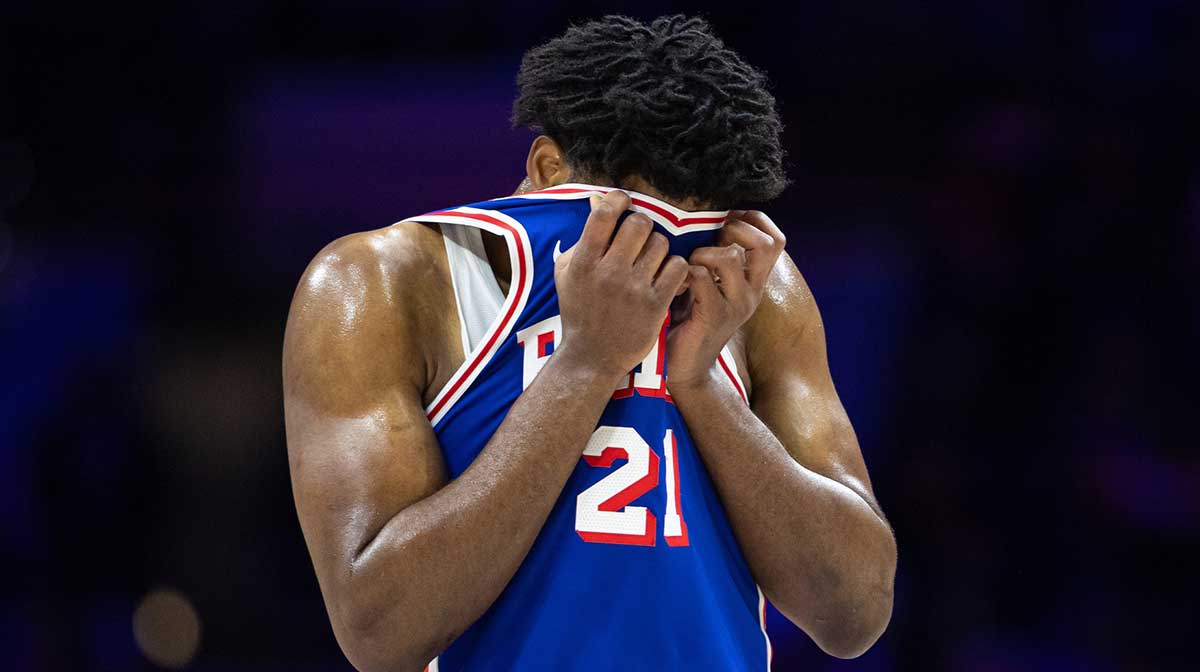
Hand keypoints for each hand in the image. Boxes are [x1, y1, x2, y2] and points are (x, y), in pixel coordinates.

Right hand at [555, 190, 689, 380]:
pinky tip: (665, 276)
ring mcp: (634, 288)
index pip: (605, 213)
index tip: (623, 202)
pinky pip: (678, 267)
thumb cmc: (579, 310)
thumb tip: (598, 200)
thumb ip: (583, 237)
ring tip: (650, 262)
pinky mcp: (656, 304)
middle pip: (639, 223)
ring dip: (658, 248)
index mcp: (584, 262)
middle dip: (641, 225)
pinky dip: (675, 268)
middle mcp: (609, 272)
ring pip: (661, 243)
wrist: (592, 357)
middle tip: (638, 238)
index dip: (618, 199)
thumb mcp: (568, 273)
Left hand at [666, 210, 786, 391]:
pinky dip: (685, 273)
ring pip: (730, 256)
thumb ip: (717, 256)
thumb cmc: (691, 317)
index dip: (751, 221)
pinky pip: (702, 276)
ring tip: (688, 267)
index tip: (723, 225)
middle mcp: (753, 291)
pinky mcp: (715, 316)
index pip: (775, 239)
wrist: (687, 367)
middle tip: (708, 244)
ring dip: (702, 253)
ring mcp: (737, 305)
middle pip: (765, 243)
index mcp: (754, 280)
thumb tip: (708, 217)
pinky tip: (677, 286)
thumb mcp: (712, 283)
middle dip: (733, 231)